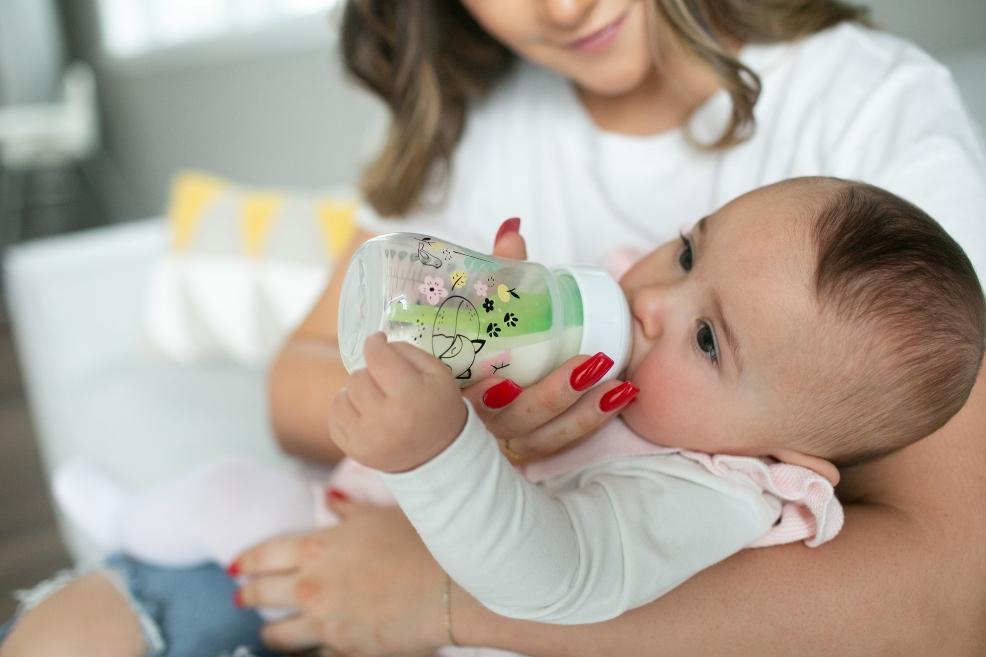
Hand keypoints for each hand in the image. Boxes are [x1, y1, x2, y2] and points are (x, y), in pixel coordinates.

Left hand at [235, 499, 447, 656]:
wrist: (448, 588)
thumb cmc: (419, 544)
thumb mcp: (380, 516)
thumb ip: (348, 509)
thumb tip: (329, 496)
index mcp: (316, 548)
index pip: (264, 555)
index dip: (247, 563)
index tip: (237, 568)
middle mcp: (311, 586)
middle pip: (261, 595)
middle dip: (248, 596)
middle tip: (242, 597)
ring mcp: (325, 623)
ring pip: (279, 634)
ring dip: (270, 632)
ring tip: (268, 632)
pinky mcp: (344, 650)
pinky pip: (312, 656)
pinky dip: (305, 653)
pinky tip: (303, 651)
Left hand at [330, 332, 466, 471]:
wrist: (437, 455)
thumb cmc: (438, 408)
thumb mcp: (439, 375)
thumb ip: (409, 352)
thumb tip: (378, 344)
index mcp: (410, 396)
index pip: (378, 357)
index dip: (375, 343)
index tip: (378, 342)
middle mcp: (385, 419)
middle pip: (357, 377)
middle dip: (369, 374)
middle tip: (384, 382)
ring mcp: (366, 438)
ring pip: (340, 397)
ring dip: (355, 393)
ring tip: (374, 400)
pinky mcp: (354, 451)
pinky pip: (335, 419)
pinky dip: (348, 413)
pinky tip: (366, 416)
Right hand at [461, 218, 640, 461]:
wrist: (471, 373)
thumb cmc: (471, 335)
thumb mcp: (480, 303)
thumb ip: (496, 271)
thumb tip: (513, 228)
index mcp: (452, 391)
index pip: (462, 403)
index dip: (483, 400)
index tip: (502, 383)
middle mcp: (475, 423)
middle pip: (511, 423)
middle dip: (550, 398)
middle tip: (588, 366)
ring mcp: (503, 440)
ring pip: (541, 438)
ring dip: (582, 414)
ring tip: (616, 385)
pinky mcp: (529, 446)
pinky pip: (561, 442)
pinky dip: (591, 421)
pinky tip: (622, 397)